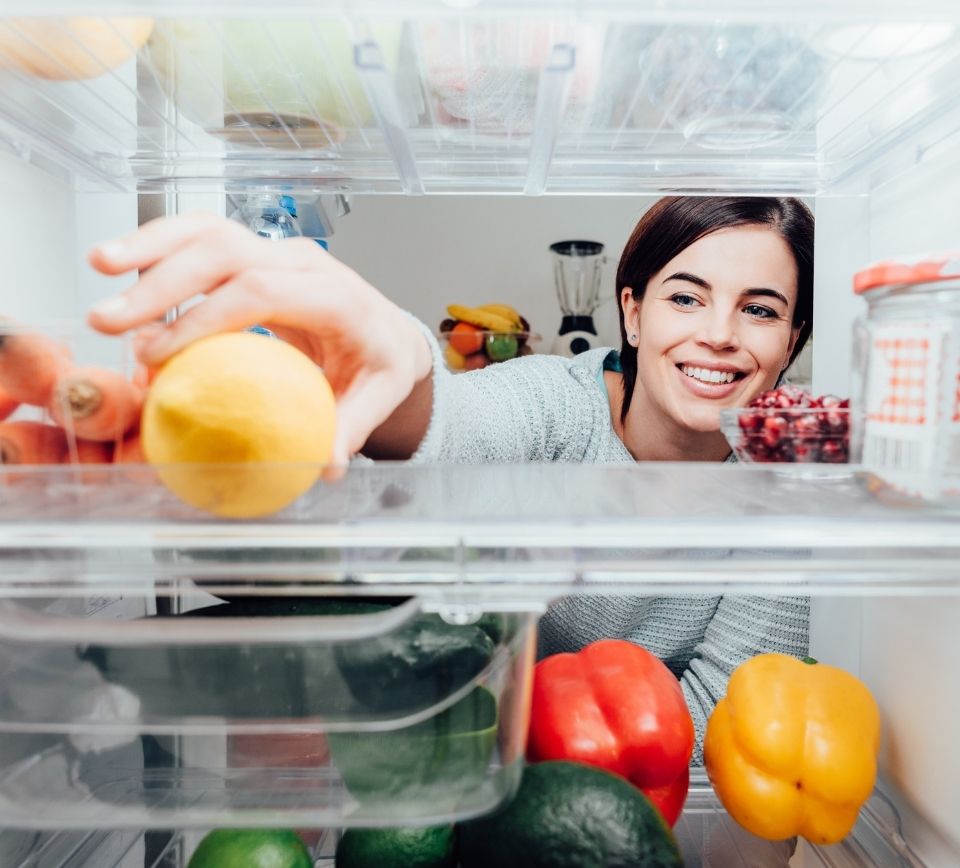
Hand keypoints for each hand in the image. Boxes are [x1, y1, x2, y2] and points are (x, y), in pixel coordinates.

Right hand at [87, 213, 433, 472]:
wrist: (386, 330)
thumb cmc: (378, 362)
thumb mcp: (378, 396)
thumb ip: (351, 427)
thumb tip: (326, 465)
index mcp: (336, 296)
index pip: (262, 291)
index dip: (205, 318)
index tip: (159, 353)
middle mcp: (305, 263)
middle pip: (226, 253)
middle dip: (162, 282)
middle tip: (110, 321)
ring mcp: (278, 251)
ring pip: (209, 231)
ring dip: (151, 246)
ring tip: (100, 266)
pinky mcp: (256, 253)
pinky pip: (203, 238)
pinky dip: (160, 245)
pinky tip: (119, 262)